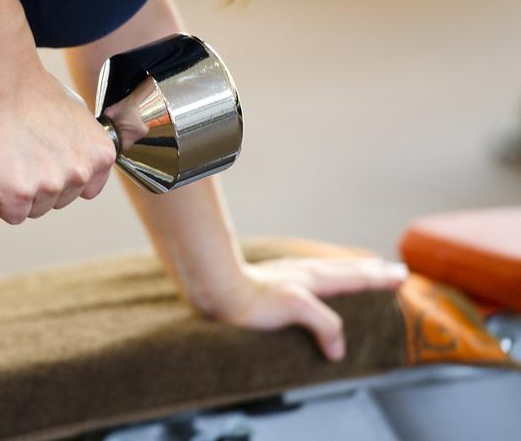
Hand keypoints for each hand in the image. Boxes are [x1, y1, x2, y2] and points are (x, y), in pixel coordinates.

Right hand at [0, 70, 116, 223]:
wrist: (8, 89)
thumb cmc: (37, 94)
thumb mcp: (80, 117)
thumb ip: (83, 145)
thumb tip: (75, 157)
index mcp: (101, 156)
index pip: (87, 191)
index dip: (65, 182)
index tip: (51, 171)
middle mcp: (81, 173)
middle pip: (60, 202)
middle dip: (42, 187)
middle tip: (25, 162)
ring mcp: (52, 185)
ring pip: (35, 209)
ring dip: (22, 195)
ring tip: (12, 165)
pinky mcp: (21, 193)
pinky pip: (13, 215)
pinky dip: (3, 203)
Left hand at [202, 257, 408, 360]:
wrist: (218, 289)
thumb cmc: (253, 301)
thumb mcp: (296, 310)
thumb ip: (324, 326)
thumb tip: (339, 351)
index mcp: (313, 279)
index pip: (354, 277)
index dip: (379, 278)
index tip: (401, 275)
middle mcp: (303, 272)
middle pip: (344, 268)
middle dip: (370, 269)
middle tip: (391, 268)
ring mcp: (287, 274)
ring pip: (327, 268)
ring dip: (348, 269)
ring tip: (360, 269)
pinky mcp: (272, 280)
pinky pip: (309, 273)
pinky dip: (323, 274)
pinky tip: (314, 277)